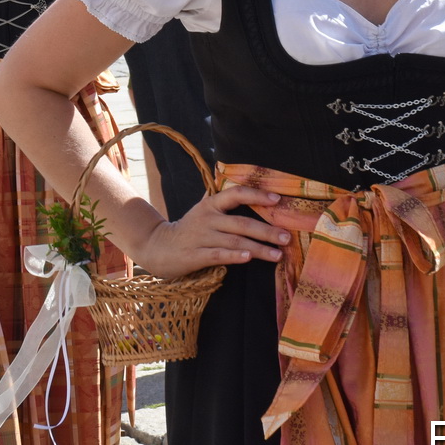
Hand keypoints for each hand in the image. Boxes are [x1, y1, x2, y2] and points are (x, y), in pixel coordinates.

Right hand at [132, 185, 289, 279]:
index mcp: (210, 204)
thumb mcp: (203, 210)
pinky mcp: (196, 255)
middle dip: (266, 230)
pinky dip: (234, 255)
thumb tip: (245, 186)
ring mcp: (201, 237)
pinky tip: (248, 258)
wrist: (158, 247)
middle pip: (241, 222)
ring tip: (278, 254)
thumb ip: (221, 201)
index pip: (235, 193)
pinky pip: (219, 254)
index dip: (257, 194)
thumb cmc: (188, 229)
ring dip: (258, 248)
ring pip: (235, 241)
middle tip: (286, 237)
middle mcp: (207, 218)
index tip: (278, 199)